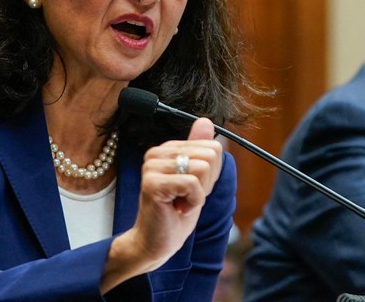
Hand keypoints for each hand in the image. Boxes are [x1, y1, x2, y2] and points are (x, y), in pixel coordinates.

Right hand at [101, 117, 222, 291]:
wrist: (156, 243)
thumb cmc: (176, 213)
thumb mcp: (197, 180)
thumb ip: (200, 151)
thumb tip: (205, 121)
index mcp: (168, 149)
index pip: (212, 147)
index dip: (211, 174)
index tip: (192, 188)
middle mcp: (157, 153)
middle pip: (210, 155)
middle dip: (206, 183)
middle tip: (186, 197)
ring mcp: (152, 167)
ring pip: (203, 168)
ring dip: (199, 194)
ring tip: (180, 203)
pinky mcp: (152, 183)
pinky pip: (192, 185)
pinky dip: (193, 202)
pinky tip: (177, 209)